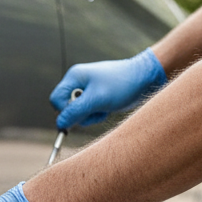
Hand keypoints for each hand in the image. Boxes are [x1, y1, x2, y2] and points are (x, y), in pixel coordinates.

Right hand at [50, 48, 165, 130]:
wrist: (145, 78)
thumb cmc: (122, 85)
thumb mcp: (96, 100)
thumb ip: (75, 112)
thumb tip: (59, 124)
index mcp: (74, 77)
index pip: (56, 100)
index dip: (64, 111)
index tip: (79, 115)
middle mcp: (78, 82)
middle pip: (65, 108)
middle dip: (79, 114)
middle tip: (95, 110)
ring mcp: (87, 90)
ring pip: (77, 113)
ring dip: (89, 116)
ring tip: (104, 108)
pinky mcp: (96, 97)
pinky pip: (88, 112)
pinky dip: (96, 115)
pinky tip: (108, 109)